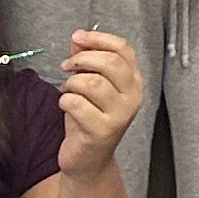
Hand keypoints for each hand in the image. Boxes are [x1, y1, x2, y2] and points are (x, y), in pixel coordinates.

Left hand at [54, 29, 140, 178]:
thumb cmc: (89, 119)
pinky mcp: (103, 131)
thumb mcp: (90, 85)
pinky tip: (66, 106)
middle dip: (82, 59)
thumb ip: (87, 60)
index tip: (77, 38)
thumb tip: (78, 38)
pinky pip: (77, 104)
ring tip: (67, 91)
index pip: (123, 49)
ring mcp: (120, 115)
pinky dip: (65, 101)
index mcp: (133, 81)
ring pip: (91, 82)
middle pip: (110, 63)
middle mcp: (133, 97)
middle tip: (67, 66)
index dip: (98, 38)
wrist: (89, 160)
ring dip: (71, 83)